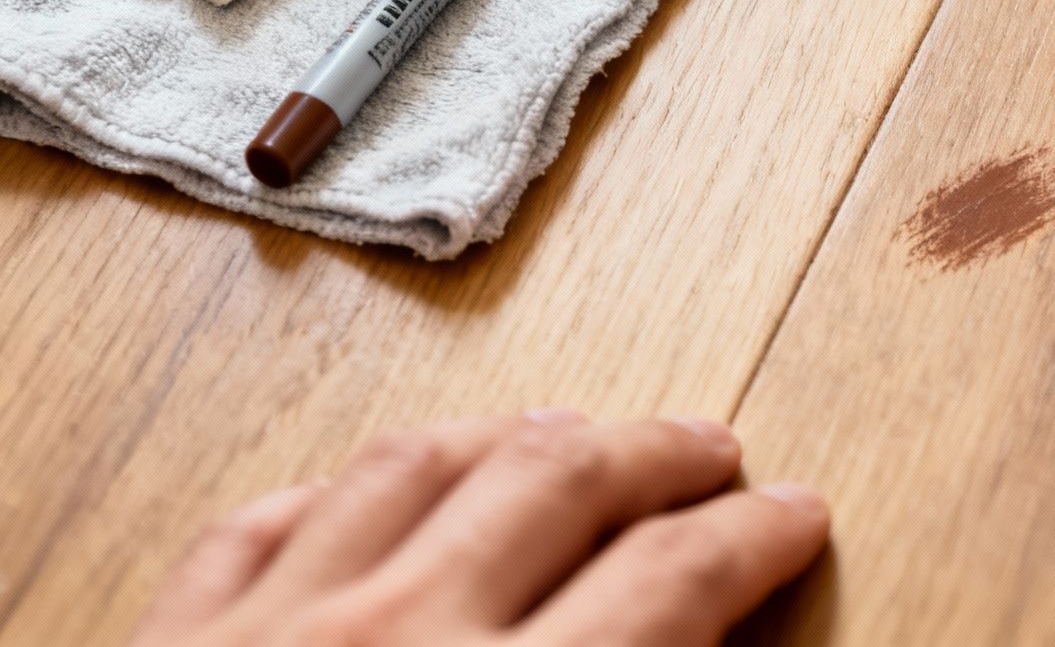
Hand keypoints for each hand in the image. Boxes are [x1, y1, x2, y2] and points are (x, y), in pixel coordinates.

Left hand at [130, 412, 827, 646]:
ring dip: (515, 435)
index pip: (672, 582)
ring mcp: (270, 632)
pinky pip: (263, 521)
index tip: (791, 514)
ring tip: (566, 429)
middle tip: (709, 450)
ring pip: (420, 463)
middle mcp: (395, 645)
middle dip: (659, 451)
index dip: (752, 538)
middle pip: (562, 482)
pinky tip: (364, 491)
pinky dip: (337, 491)